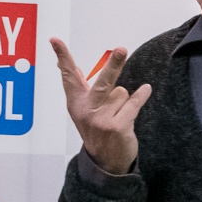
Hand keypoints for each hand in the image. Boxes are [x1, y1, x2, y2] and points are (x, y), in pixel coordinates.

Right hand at [52, 38, 150, 174]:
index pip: (68, 76)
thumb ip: (79, 88)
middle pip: (103, 82)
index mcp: (76, 103)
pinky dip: (140, 96)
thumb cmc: (97, 130)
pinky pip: (133, 103)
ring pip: (121, 92)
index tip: (55, 40)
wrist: (105, 161)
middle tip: (121, 49)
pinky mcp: (117, 127)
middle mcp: (86, 110)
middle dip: (113, 65)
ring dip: (124, 99)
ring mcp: (102, 119)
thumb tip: (65, 65)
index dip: (63, 57)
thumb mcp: (83, 110)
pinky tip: (145, 89)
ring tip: (119, 112)